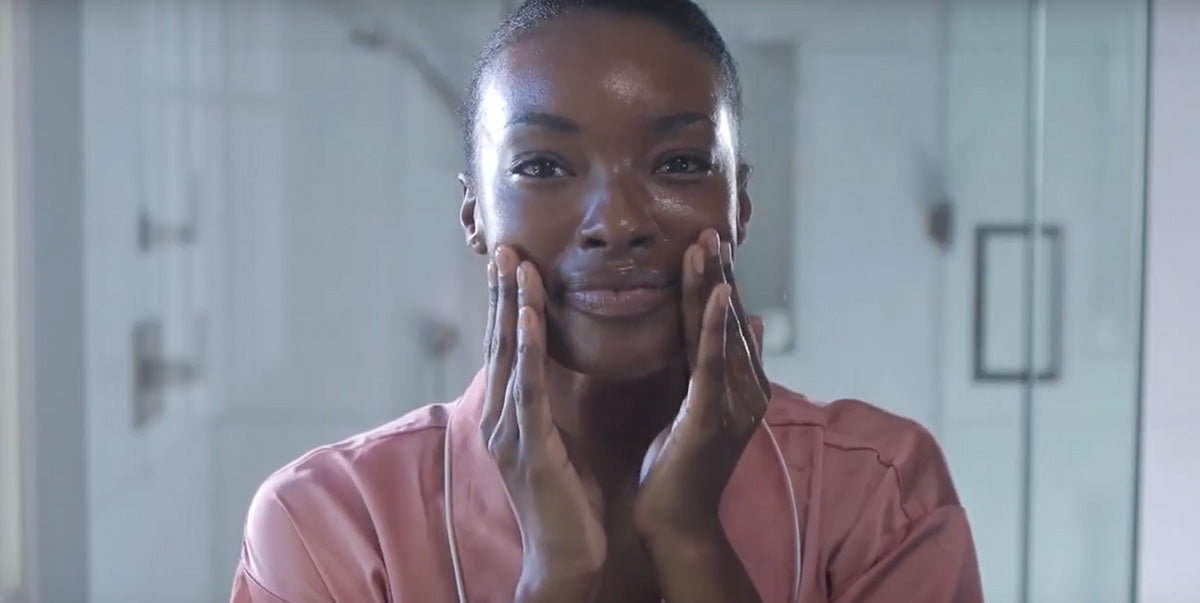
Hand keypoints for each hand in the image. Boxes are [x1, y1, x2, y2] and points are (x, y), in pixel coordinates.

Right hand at [482, 247, 605, 602]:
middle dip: (501, 294)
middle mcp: (500, 418)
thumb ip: (552, 405)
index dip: (506, 304)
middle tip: (503, 246)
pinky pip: (527, 389)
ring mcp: (509, 432)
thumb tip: (563, 368)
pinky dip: (526, 349)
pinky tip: (527, 317)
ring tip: (515, 265)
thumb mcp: (557, 443)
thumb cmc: (568, 504)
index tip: (513, 262)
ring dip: (511, 307)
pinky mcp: (529, 447)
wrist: (567, 558)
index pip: (507, 349)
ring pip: (509, 357)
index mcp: (509, 416)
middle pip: (499, 343)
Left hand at [633, 229, 768, 541]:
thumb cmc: (677, 467)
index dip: (720, 284)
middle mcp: (744, 392)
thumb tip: (745, 322)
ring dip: (716, 288)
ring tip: (711, 248)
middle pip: (729, 323)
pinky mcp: (710, 419)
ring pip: (722, 335)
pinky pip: (711, 365)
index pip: (726, 326)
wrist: (674, 523)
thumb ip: (713, 365)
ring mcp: (732, 406)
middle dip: (720, 275)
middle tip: (712, 230)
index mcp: (738, 387)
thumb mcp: (696, 405)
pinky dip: (715, 329)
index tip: (709, 244)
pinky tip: (719, 296)